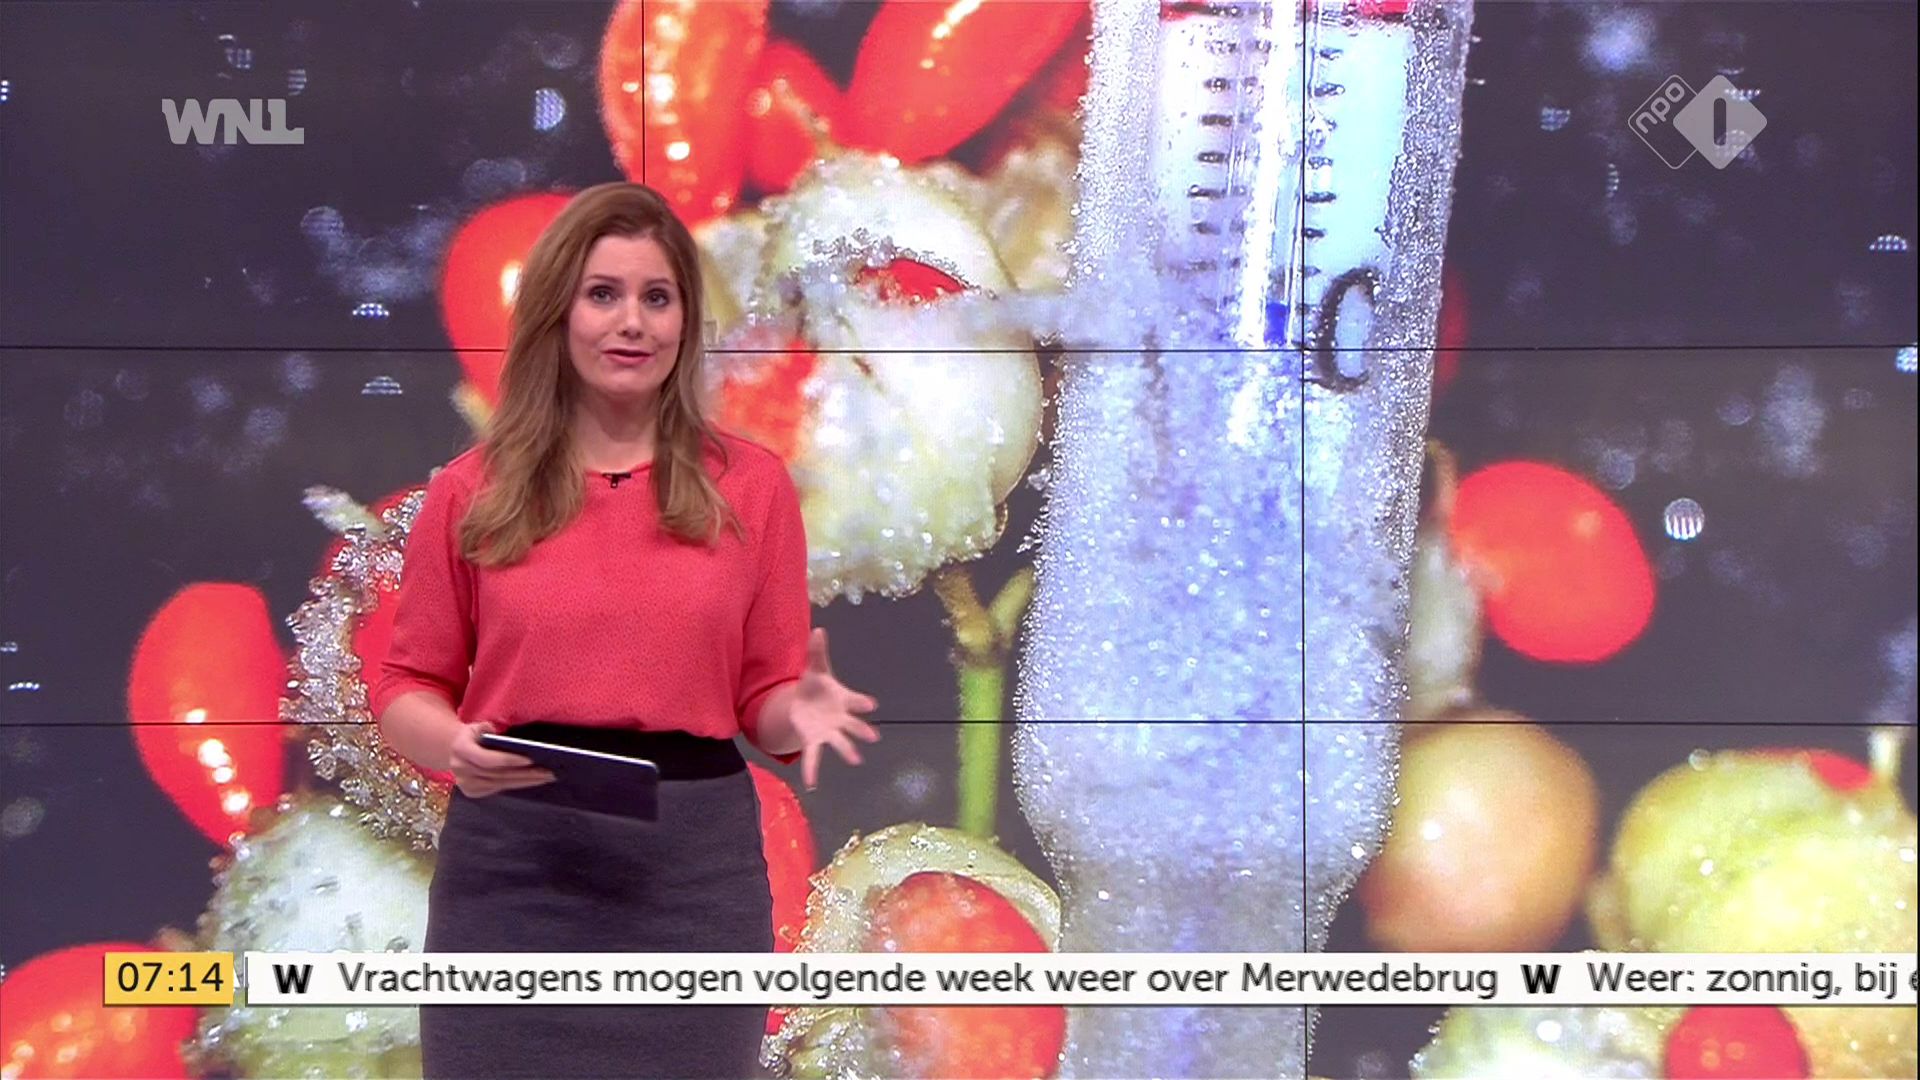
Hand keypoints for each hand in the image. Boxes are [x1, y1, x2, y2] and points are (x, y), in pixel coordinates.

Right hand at [448, 720, 556, 797]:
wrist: (453, 750)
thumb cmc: (472, 735)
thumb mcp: (477, 726)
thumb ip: (489, 728)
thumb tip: (506, 737)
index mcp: (461, 749)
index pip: (488, 759)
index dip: (509, 760)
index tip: (531, 759)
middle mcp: (461, 769)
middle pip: (499, 775)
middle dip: (525, 774)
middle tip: (548, 772)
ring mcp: (466, 783)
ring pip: (501, 784)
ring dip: (525, 781)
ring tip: (545, 777)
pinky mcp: (472, 792)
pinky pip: (498, 789)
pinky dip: (516, 785)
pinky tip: (532, 781)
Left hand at [793, 628, 880, 790]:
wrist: (802, 704)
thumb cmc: (815, 686)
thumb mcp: (814, 668)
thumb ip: (816, 652)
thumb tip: (818, 629)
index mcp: (843, 700)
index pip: (856, 701)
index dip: (862, 702)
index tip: (872, 704)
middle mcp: (841, 719)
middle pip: (854, 725)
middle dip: (862, 730)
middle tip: (873, 736)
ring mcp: (830, 732)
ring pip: (840, 742)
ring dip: (847, 751)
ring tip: (855, 759)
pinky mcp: (815, 741)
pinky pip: (814, 757)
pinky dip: (812, 770)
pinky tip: (811, 784)